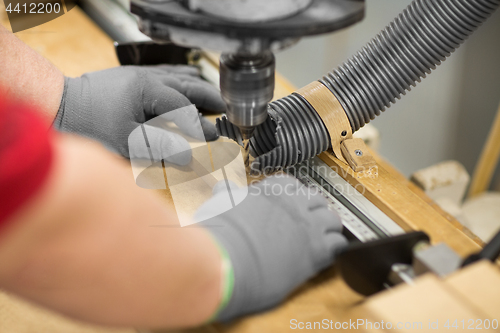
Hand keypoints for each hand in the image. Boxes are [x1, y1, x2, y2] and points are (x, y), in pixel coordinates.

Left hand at [54, 65, 225, 157]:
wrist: (61, 105)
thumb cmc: (90, 125)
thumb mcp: (126, 142)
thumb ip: (160, 147)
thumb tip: (189, 156)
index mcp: (148, 90)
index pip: (184, 107)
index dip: (202, 124)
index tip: (215, 137)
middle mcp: (147, 77)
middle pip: (187, 85)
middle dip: (208, 97)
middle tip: (225, 109)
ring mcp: (139, 74)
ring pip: (177, 76)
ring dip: (197, 87)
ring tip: (212, 97)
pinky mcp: (131, 76)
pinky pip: (164, 73)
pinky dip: (180, 79)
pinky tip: (186, 81)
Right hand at [196, 175, 347, 320]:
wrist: (225, 262)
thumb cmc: (221, 235)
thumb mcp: (220, 205)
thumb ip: (227, 195)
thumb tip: (222, 188)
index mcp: (272, 189)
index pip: (291, 184)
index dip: (292, 196)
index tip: (289, 204)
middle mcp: (294, 203)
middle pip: (316, 200)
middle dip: (313, 210)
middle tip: (306, 222)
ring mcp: (308, 225)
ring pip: (331, 220)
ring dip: (326, 228)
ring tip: (319, 238)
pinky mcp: (317, 250)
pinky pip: (338, 244)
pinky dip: (334, 249)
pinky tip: (325, 255)